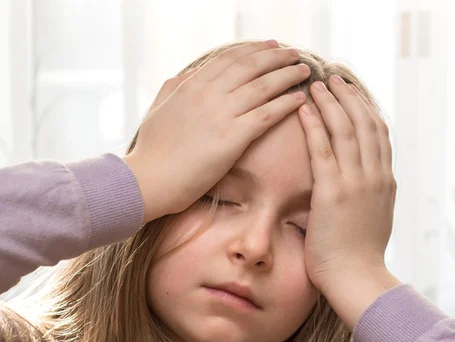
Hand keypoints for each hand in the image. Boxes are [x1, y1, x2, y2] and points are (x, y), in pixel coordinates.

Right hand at [122, 40, 309, 222]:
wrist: (149, 179)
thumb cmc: (152, 151)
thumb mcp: (159, 108)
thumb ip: (175, 88)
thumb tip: (188, 76)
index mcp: (192, 85)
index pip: (230, 59)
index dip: (254, 50)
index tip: (271, 46)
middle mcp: (209, 94)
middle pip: (251, 66)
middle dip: (277, 57)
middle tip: (295, 54)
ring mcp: (222, 115)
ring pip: (263, 87)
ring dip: (287, 76)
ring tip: (304, 71)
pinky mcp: (232, 139)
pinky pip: (266, 115)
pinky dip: (286, 104)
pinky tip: (300, 100)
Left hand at [297, 77, 396, 294]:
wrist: (357, 278)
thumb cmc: (360, 258)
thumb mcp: (374, 221)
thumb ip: (371, 199)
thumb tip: (362, 191)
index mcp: (385, 182)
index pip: (379, 134)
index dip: (365, 109)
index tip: (352, 93)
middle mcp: (375, 176)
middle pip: (365, 123)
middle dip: (349, 97)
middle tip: (333, 79)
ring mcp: (356, 182)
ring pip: (346, 129)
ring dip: (331, 103)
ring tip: (317, 85)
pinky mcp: (333, 193)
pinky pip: (322, 149)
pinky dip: (314, 125)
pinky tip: (304, 109)